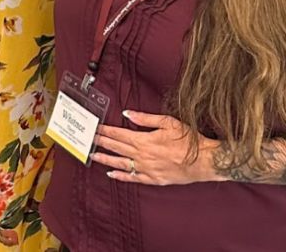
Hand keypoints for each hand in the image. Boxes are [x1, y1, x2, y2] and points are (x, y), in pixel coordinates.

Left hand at [92, 110, 221, 184]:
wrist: (206, 161)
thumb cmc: (190, 141)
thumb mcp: (169, 123)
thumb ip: (146, 119)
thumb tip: (128, 114)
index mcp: (144, 140)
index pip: (118, 134)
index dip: (104, 130)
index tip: (94, 128)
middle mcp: (142, 155)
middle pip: (116, 147)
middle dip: (100, 142)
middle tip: (87, 140)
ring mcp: (147, 168)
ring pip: (120, 163)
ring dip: (105, 159)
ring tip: (92, 156)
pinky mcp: (154, 179)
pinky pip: (133, 178)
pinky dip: (120, 176)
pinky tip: (111, 174)